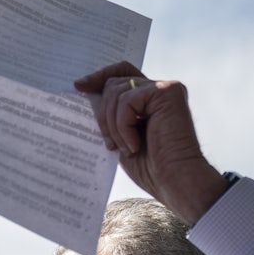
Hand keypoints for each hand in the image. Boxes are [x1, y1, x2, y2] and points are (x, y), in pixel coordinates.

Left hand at [75, 61, 228, 224]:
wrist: (173, 182)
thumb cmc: (150, 167)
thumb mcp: (121, 136)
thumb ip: (110, 114)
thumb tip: (84, 91)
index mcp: (150, 98)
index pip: (122, 72)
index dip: (100, 76)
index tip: (79, 86)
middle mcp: (160, 89)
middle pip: (114, 83)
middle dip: (103, 114)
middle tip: (109, 143)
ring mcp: (166, 89)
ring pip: (117, 92)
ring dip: (113, 125)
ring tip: (126, 147)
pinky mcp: (168, 92)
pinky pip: (127, 101)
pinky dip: (123, 126)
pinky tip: (135, 145)